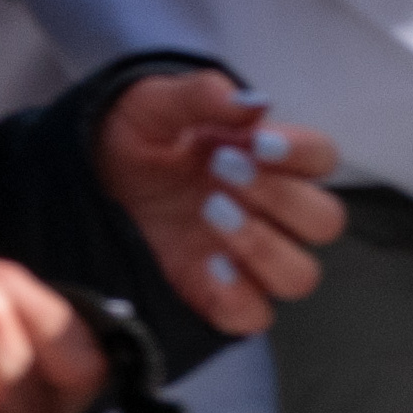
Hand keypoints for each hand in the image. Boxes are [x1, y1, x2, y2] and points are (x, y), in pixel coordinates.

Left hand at [96, 68, 341, 343]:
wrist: (87, 176)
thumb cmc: (133, 136)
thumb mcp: (155, 102)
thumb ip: (202, 95)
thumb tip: (253, 103)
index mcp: (270, 161)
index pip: (322, 159)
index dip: (302, 153)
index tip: (259, 142)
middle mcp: (272, 213)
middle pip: (324, 222)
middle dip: (280, 196)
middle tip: (222, 169)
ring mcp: (249, 260)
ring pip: (301, 275)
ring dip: (264, 246)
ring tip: (211, 213)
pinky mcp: (220, 297)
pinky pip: (255, 316)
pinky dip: (240, 298)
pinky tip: (208, 266)